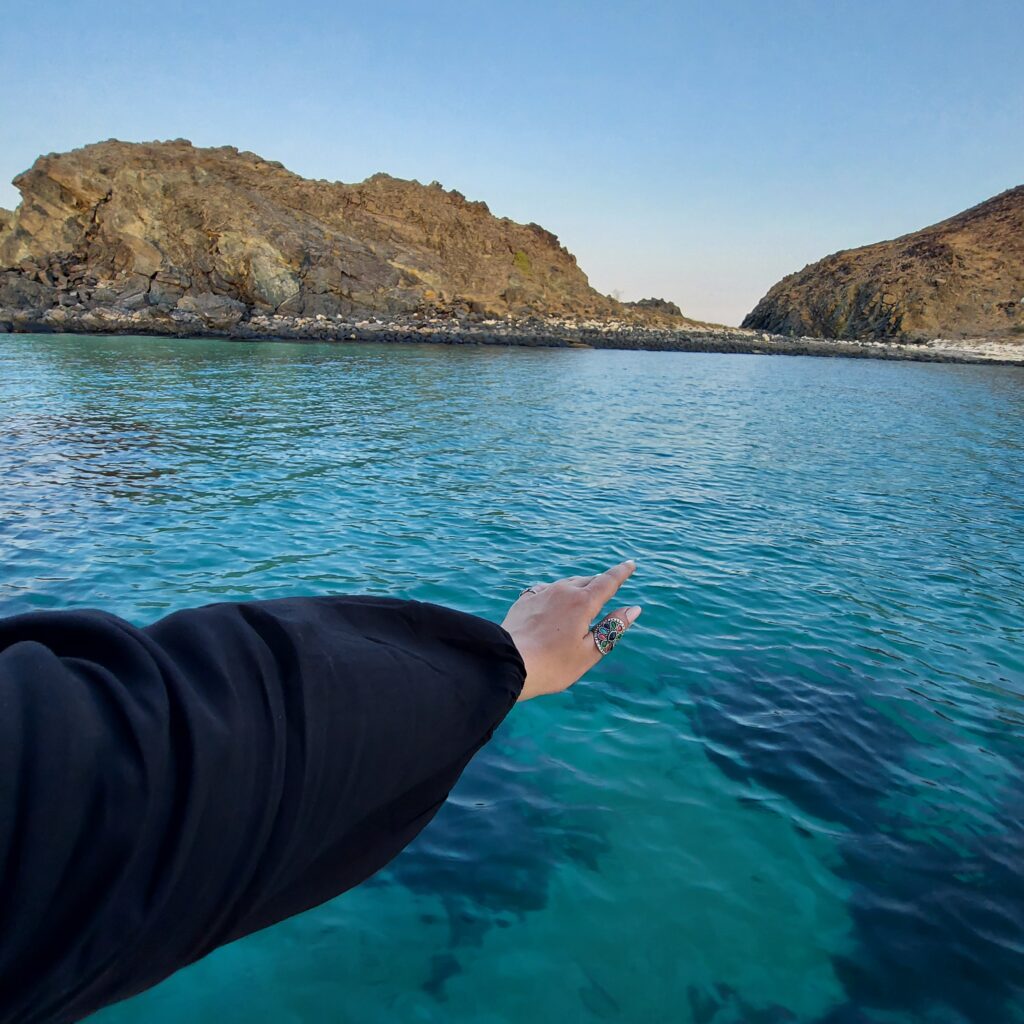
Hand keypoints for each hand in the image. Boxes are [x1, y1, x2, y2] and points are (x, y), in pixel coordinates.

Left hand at [501, 560, 641, 700]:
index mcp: (583, 602)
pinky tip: (556, 602)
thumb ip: (612, 627)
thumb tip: (633, 609)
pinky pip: (547, 590)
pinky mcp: (525, 600)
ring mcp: (542, 593)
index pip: (608, 581)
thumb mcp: (590, 651)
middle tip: (608, 588)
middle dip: (599, 583)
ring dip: (578, 588)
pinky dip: (558, 593)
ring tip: (582, 599)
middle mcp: (563, 590)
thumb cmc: (553, 665)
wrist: (509, 663)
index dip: (621, 573)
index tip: (630, 564)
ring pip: (566, 583)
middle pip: (587, 580)